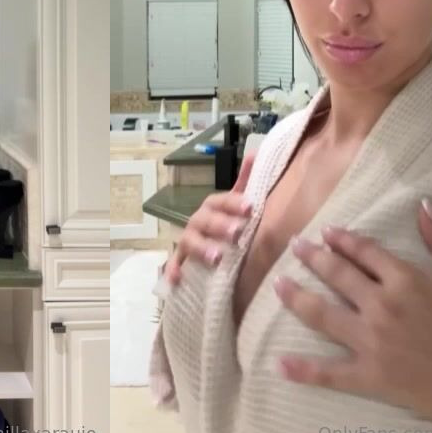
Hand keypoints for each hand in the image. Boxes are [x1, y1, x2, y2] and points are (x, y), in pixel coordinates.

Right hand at [163, 159, 253, 285]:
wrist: (218, 252)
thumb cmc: (231, 223)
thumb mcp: (242, 204)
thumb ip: (248, 181)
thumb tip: (257, 153)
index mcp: (213, 208)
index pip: (220, 201)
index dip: (234, 203)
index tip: (251, 208)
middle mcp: (198, 222)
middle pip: (204, 220)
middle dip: (219, 225)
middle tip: (237, 234)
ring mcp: (189, 241)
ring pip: (189, 241)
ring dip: (201, 248)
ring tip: (217, 258)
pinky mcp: (182, 262)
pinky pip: (175, 265)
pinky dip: (174, 271)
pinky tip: (177, 280)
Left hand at [274, 199, 431, 432]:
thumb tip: (424, 205)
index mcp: (405, 279)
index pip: (362, 251)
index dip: (341, 239)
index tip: (326, 233)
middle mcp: (382, 306)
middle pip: (335, 274)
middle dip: (311, 257)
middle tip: (294, 246)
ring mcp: (372, 341)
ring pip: (321, 314)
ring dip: (295, 297)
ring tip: (277, 285)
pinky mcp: (370, 375)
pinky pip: (328, 371)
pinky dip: (302, 369)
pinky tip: (279, 363)